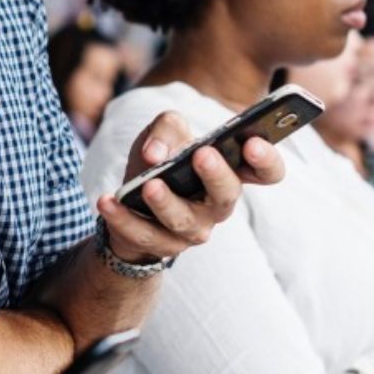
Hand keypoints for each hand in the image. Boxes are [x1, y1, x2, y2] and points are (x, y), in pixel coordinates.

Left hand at [95, 111, 285, 263]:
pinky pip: (143, 234)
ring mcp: (192, 229)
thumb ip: (167, 128)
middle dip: (216, 175)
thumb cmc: (158, 160)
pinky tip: (107, 200)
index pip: (266, 172)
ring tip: (149, 184)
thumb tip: (156, 154)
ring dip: (166, 202)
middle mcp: (217, 204)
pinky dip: (122, 218)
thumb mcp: (162, 133)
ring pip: (183, 219)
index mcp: (229, 172)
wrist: (129, 201)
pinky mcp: (161, 245)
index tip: (253, 143)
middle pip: (227, 195)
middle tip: (202, 154)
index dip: (266, 160)